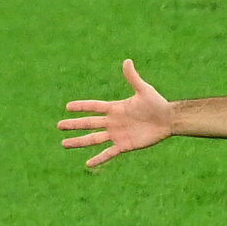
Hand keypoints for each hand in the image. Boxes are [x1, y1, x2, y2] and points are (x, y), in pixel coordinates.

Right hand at [58, 59, 173, 169]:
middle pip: (89, 123)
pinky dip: (99, 158)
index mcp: (115, 108)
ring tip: (64, 144)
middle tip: (59, 126)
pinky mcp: (124, 145)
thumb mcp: (144, 90)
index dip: (81, 106)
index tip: (67, 107)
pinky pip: (109, 153)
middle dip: (74, 125)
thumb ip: (133, 78)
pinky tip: (88, 164)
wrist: (167, 120)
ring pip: (94, 139)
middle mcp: (113, 122)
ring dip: (79, 142)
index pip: (94, 107)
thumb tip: (127, 61)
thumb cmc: (157, 103)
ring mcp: (117, 134)